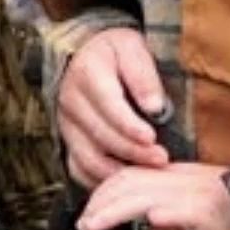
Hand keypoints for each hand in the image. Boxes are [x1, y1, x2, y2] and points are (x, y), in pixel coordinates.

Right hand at [54, 26, 170, 188]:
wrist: (87, 56)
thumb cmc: (118, 52)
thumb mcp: (132, 47)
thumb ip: (143, 73)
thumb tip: (155, 107)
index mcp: (87, 72)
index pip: (107, 104)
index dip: (129, 125)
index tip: (152, 138)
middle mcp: (70, 101)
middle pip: (101, 135)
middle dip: (133, 152)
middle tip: (162, 160)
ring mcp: (67, 126)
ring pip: (88, 159)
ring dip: (119, 173)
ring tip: (148, 176)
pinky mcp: (69, 143)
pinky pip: (80, 170)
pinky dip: (102, 181)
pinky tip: (128, 182)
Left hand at [76, 162, 229, 229]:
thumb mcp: (187, 229)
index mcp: (173, 180)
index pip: (127, 177)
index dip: (102, 194)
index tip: (86, 217)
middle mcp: (179, 181)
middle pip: (128, 182)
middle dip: (99, 203)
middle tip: (82, 225)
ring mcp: (193, 194)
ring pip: (145, 193)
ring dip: (115, 209)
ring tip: (92, 225)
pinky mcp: (208, 211)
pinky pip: (183, 208)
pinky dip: (164, 213)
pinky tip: (150, 218)